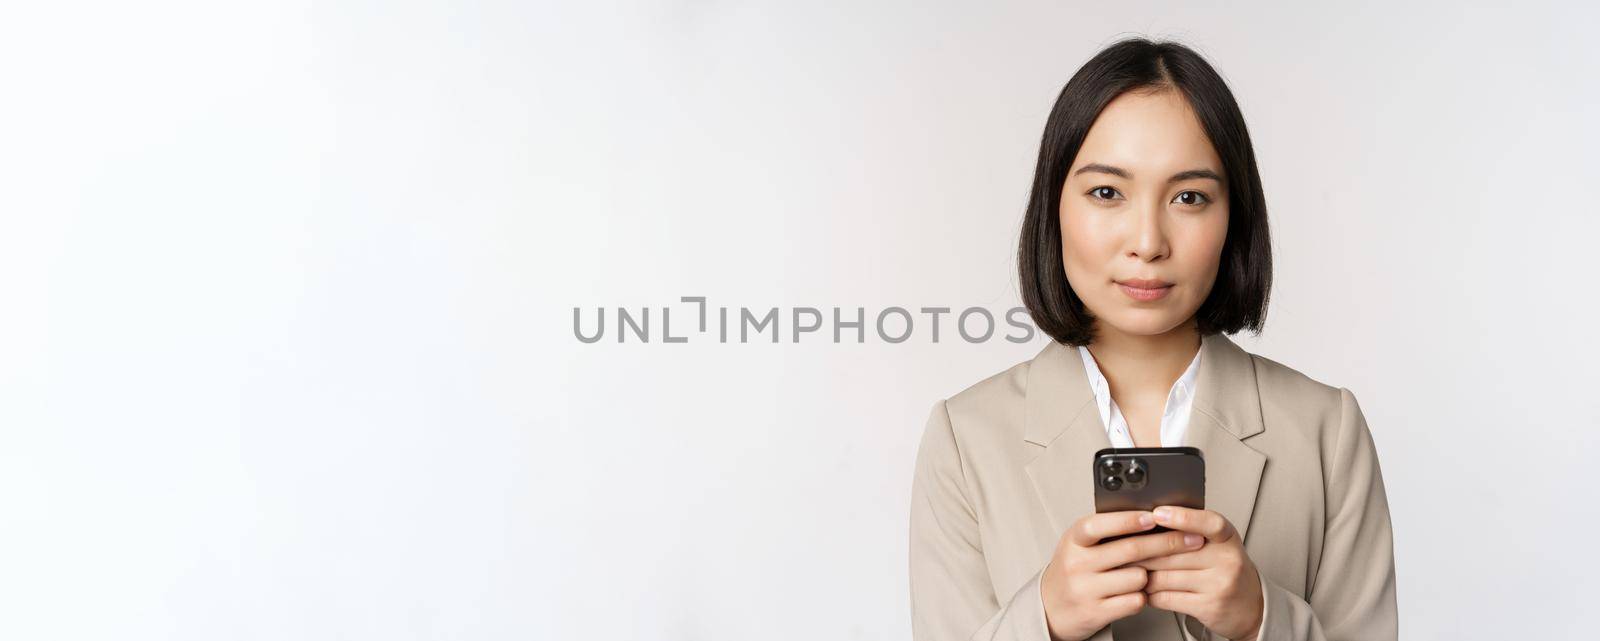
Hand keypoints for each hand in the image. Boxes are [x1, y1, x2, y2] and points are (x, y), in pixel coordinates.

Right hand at [1039, 510, 1206, 640]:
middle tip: (1190, 539)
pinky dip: (1142, 596)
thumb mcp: (1080, 544)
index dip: (1129, 520)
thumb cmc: (1074, 570)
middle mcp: (1077, 563)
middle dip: (1167, 543)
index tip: (1154, 516)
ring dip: (1150, 576)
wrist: (1052, 608)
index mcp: (1074, 540)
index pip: (1100, 525)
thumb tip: (1150, 516)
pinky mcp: (1096, 612)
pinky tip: (1136, 592)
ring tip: (1145, 574)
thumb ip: (1106, 531)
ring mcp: (1085, 588)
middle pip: (1130, 549)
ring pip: (1138, 577)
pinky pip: (1135, 601)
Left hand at [1132, 506, 1263, 640]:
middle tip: (1120, 545)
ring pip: (1164, 576)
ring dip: (1141, 574)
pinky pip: (1166, 597)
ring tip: (1127, 569)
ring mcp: (1219, 585)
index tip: (1158, 513)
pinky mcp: (1208, 606)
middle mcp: (1227, 559)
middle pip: (1173, 552)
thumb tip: (1147, 521)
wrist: (1251, 606)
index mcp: (1227, 538)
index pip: (1210, 523)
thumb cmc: (1225, 569)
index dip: (1183, 517)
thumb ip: (1191, 532)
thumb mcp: (1218, 544)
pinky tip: (1143, 589)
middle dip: (1142, 550)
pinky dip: (1149, 594)